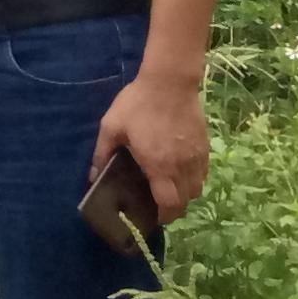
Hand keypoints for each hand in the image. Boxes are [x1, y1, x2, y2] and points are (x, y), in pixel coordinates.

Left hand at [96, 69, 210, 223]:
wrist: (170, 81)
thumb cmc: (139, 103)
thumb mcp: (112, 126)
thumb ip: (102, 153)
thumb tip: (92, 176)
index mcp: (160, 166)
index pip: (169, 204)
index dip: (163, 217)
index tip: (153, 217)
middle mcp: (183, 167)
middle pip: (186, 201)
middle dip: (173, 208)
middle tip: (158, 203)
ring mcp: (197, 157)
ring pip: (197, 188)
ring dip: (185, 194)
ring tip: (168, 187)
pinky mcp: (205, 146)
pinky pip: (203, 173)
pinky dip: (193, 179)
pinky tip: (179, 169)